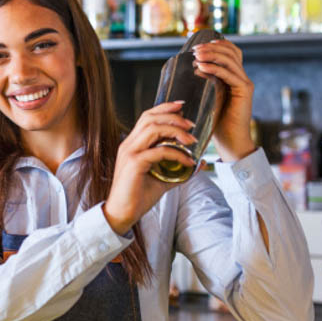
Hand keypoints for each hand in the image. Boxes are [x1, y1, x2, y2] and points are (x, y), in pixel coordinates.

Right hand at [103, 101, 196, 235]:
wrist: (122, 214)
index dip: (164, 108)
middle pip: (150, 118)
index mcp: (132, 144)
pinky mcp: (134, 163)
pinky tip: (188, 162)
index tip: (182, 106)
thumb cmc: (138, 196)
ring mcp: (130, 153)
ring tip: (191, 140)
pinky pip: (159, 152)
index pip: (147, 117)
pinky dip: (177, 154)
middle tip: (191, 124)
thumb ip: (178, 170)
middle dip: (173, 116)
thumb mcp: (162, 179)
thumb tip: (199, 163)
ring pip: (153, 129)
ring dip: (176, 131)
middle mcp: (129, 145)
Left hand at [192, 39, 255, 161]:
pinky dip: (215, 69)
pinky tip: (201, 68)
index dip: (217, 44)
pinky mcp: (244, 91)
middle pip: (231, 52)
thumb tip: (191, 68)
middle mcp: (242, 77)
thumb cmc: (216, 122)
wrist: (230, 141)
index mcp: (235, 76)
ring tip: (196, 56)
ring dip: (212, 55)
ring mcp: (245, 83)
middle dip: (212, 47)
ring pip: (230, 60)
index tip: (198, 46)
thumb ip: (206, 82)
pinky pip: (229, 75)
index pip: (231, 52)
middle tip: (195, 50)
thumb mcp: (208, 97)